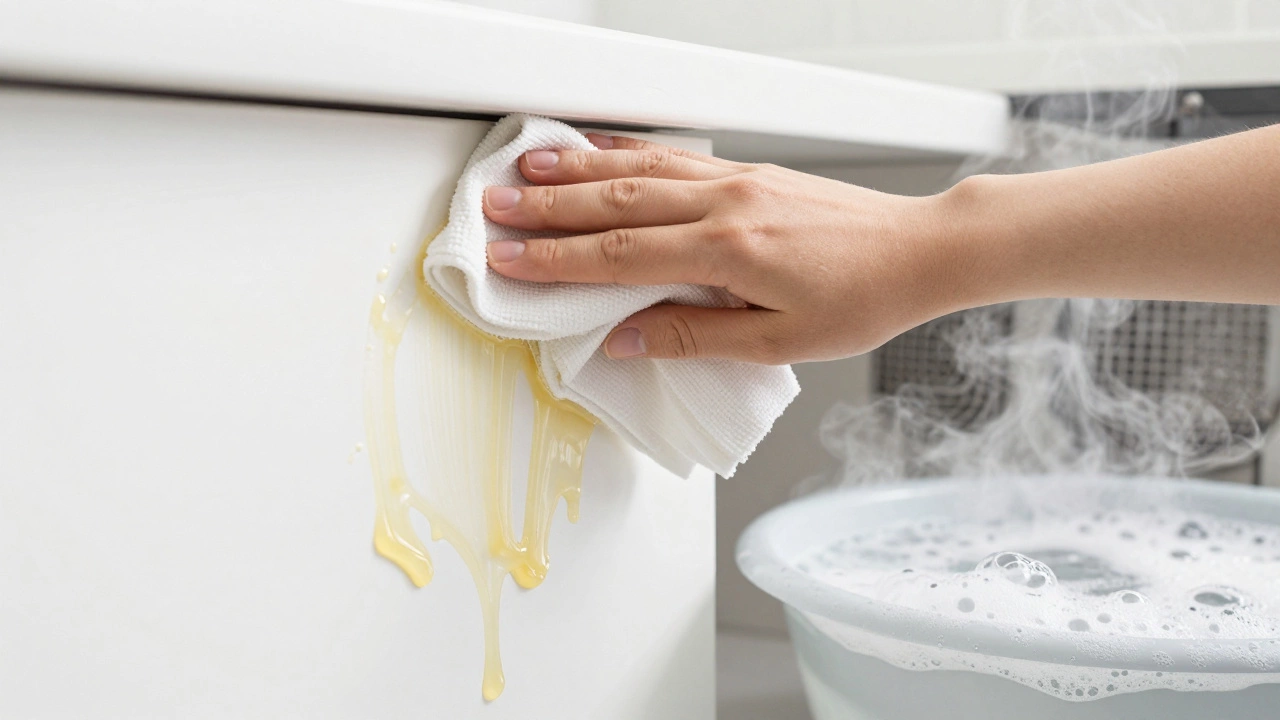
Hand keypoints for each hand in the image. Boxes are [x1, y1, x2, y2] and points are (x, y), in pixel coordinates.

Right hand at [481, 134, 970, 363]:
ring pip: (640, 168)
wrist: (917, 252)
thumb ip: (695, 337)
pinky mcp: (748, 173)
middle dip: (548, 209)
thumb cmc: (860, 300)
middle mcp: (726, 204)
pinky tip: (598, 150)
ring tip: (526, 168)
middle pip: (617, 201)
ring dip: (578, 170)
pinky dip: (627, 151)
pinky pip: (674, 155)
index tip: (510, 262)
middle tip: (494, 210)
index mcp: (729, 252)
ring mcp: (736, 181)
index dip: (558, 261)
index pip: (621, 255)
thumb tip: (626, 340)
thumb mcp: (778, 342)